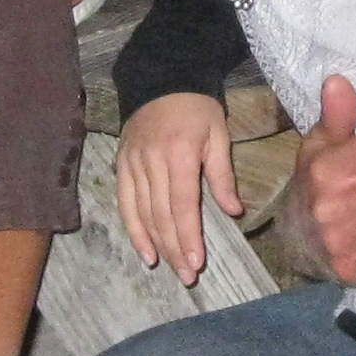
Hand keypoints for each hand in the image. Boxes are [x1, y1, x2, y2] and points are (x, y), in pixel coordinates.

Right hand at [115, 90, 240, 285]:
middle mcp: (152, 162)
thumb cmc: (197, 108)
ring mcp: (132, 164)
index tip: (196, 262)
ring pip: (142, 213)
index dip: (189, 236)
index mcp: (179, 154)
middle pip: (161, 215)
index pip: (183, 204)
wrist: (161, 79)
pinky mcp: (121, 166)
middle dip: (175, 248)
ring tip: (167, 269)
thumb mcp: (218, 135)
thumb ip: (222, 175)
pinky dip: (134, 230)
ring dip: (155, 245)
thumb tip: (234, 212)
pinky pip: (125, 204)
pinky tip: (144, 251)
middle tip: (188, 276)